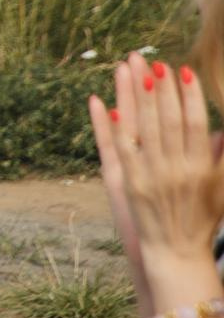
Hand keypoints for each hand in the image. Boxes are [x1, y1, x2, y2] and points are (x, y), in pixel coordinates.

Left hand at [94, 54, 223, 276]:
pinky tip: (106, 103)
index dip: (190, 97)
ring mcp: (152, 176)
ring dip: (137, 97)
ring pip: (144, 128)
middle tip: (156, 62)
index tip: (185, 72)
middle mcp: (178, 169)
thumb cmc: (201, 221)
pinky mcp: (130, 184)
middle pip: (169, 120)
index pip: (196, 124)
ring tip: (134, 71)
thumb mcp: (221, 189)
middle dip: (162, 89)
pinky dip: (113, 125)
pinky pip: (119, 148)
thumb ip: (222, 159)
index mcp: (202, 169)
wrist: (177, 255)